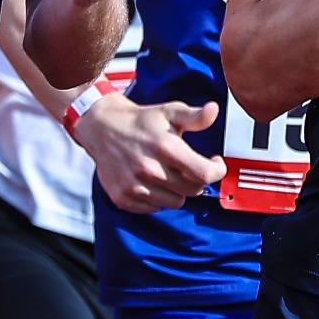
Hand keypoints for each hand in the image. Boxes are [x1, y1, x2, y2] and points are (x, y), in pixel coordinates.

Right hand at [76, 94, 225, 212]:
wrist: (102, 128)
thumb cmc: (141, 121)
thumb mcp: (170, 112)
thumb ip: (195, 116)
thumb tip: (213, 110)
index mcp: (165, 147)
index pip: (205, 174)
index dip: (217, 170)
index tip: (214, 162)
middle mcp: (150, 169)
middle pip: (193, 190)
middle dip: (197, 179)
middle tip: (189, 166)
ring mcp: (135, 186)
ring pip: (176, 202)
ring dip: (177, 190)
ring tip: (170, 174)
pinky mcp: (123, 197)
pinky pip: (154, 208)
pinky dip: (158, 198)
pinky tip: (153, 182)